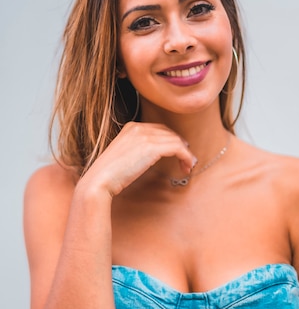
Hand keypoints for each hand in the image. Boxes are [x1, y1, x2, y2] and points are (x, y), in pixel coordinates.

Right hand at [79, 122, 195, 196]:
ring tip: (188, 166)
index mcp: (131, 127)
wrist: (100, 180)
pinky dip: (186, 157)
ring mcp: (145, 136)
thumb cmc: (110, 175)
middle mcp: (139, 128)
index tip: (179, 153)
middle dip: (181, 146)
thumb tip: (154, 156)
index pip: (159, 129)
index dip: (172, 140)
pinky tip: (187, 166)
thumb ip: (138, 151)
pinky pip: (177, 148)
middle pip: (169, 133)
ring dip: (186, 154)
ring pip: (176, 140)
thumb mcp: (125, 156)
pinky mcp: (152, 147)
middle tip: (187, 161)